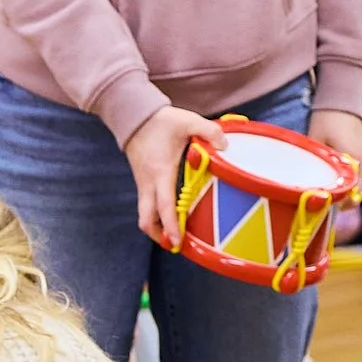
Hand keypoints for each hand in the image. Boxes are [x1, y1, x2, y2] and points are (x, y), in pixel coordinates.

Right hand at [123, 103, 203, 250]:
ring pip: (145, 215)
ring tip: (176, 236)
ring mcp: (143, 184)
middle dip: (160, 236)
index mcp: (160, 172)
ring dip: (157, 228)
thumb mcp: (188, 121)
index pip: (163, 206)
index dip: (170, 226)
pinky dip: (156, 217)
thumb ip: (209, 132)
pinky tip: (171, 217)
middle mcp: (149, 183)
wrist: (135, 116)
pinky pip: (146, 206)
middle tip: (177, 246)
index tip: (177, 242)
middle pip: (146, 220)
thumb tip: (226, 146)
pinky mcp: (143, 182)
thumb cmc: (161, 121)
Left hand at [315, 107, 361, 236]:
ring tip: (328, 192)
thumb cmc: (325, 118)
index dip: (341, 205)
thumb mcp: (315, 143)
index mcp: (353, 159)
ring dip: (346, 190)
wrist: (341, 98)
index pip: (354, 192)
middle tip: (325, 203)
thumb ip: (314, 163)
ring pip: (358, 184)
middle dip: (343, 201)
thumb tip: (305, 185)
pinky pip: (358, 174)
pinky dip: (349, 180)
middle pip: (357, 192)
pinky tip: (334, 178)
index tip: (327, 208)